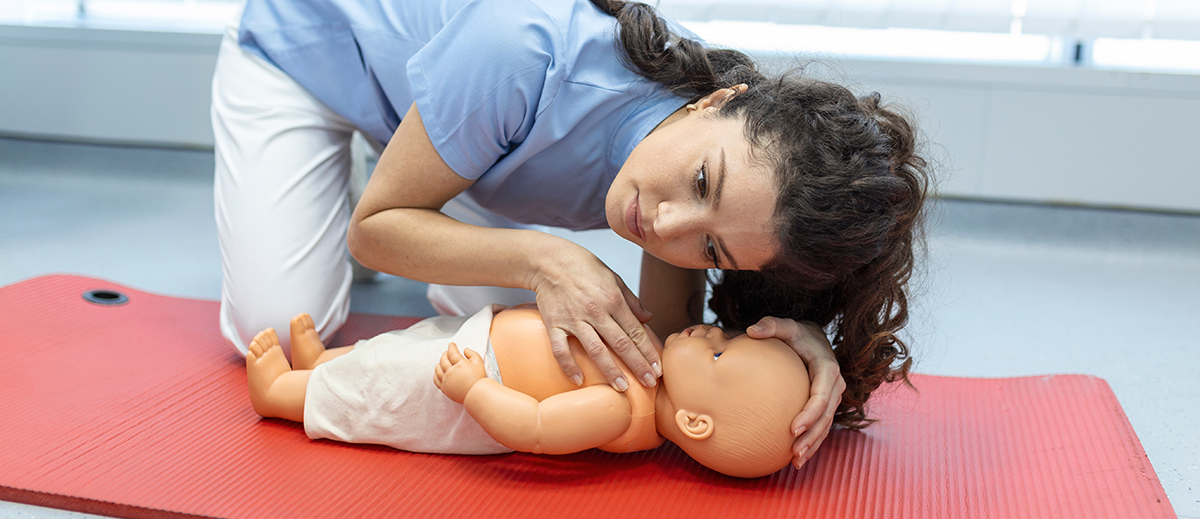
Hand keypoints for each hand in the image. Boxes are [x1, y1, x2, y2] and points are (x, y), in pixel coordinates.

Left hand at [434, 342, 485, 402]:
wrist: (476, 394)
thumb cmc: (478, 379)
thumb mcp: (479, 363)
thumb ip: (472, 354)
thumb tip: (465, 350)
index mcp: (460, 364)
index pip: (452, 352)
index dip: (451, 346)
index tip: (452, 344)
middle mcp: (451, 372)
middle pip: (443, 359)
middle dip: (445, 354)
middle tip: (448, 352)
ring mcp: (446, 380)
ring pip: (438, 369)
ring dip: (439, 363)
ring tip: (443, 361)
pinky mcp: (444, 388)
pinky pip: (436, 379)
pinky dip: (436, 374)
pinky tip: (439, 372)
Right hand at [531, 245, 659, 391]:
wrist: (549, 261)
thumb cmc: (583, 267)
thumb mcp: (613, 278)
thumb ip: (631, 300)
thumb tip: (648, 318)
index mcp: (613, 299)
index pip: (635, 331)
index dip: (648, 351)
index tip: (657, 368)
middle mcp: (596, 311)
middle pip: (621, 343)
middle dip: (637, 365)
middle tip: (649, 383)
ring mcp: (574, 319)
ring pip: (595, 349)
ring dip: (610, 370)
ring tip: (622, 387)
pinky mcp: (554, 324)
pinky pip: (561, 349)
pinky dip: (569, 366)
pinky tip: (578, 380)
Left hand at [747, 316, 845, 468]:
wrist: (813, 339)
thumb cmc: (796, 334)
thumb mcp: (786, 326)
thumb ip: (770, 325)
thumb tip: (751, 330)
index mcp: (828, 369)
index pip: (821, 397)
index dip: (809, 415)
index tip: (792, 429)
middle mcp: (835, 386)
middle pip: (825, 417)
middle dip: (811, 437)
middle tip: (794, 452)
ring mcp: (832, 398)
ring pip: (825, 426)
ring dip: (813, 445)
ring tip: (796, 461)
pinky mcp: (826, 406)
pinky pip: (821, 427)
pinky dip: (812, 442)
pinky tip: (798, 458)